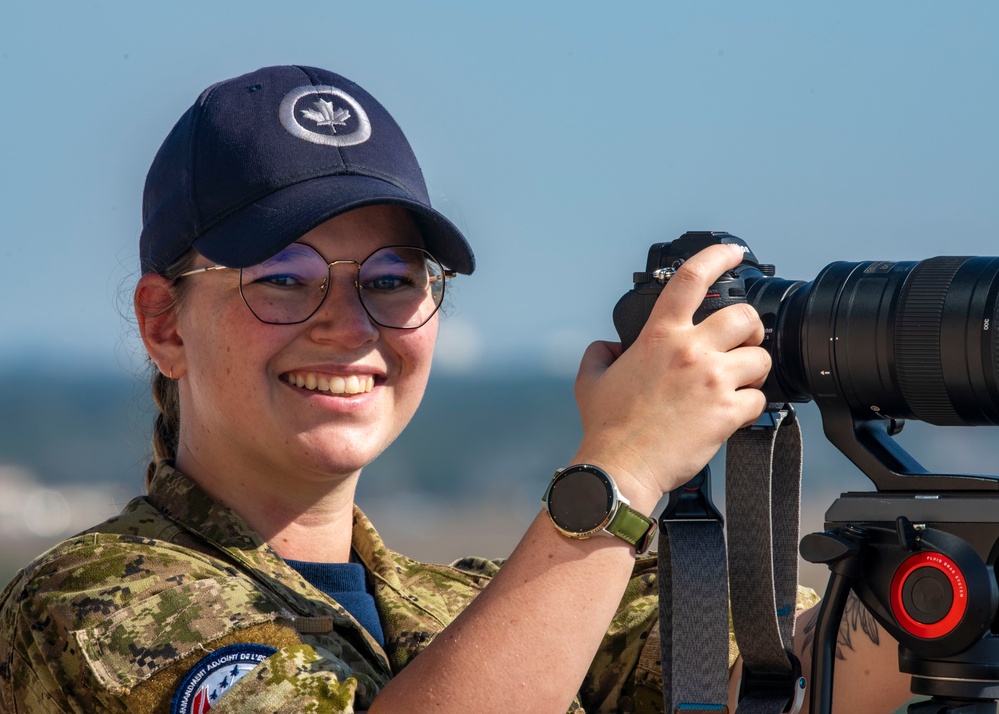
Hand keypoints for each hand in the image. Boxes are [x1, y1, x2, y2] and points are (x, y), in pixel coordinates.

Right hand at [572, 243, 770, 512]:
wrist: (621, 468)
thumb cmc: (606, 427)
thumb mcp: (590, 380)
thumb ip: (600, 353)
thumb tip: (609, 345)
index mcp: (658, 336)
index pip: (691, 279)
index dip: (717, 256)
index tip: (733, 252)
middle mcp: (689, 351)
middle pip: (744, 317)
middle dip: (750, 327)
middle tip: (743, 341)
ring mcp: (711, 381)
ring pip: (760, 359)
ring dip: (753, 370)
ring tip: (737, 384)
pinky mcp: (727, 412)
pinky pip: (759, 399)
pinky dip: (750, 406)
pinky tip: (732, 414)